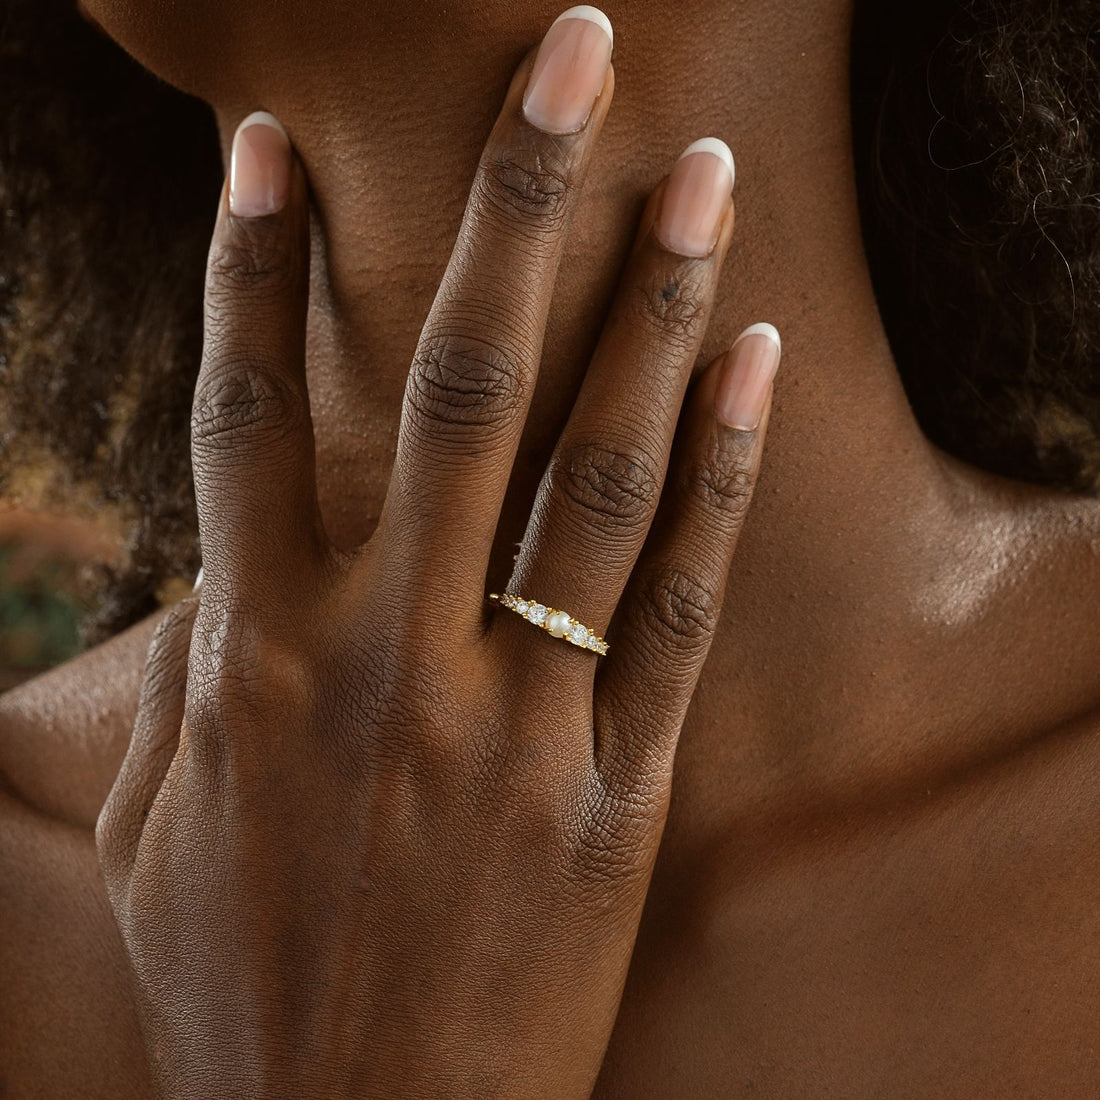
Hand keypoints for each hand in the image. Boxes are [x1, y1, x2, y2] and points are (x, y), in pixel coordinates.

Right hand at [97, 10, 779, 1097]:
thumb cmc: (243, 984)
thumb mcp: (164, 818)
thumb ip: (192, 673)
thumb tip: (214, 561)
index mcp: (254, 662)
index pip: (240, 416)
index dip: (246, 270)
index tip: (263, 146)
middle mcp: (382, 662)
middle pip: (448, 386)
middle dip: (508, 208)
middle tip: (569, 63)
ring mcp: (509, 722)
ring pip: (588, 472)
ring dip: (646, 307)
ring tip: (695, 175)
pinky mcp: (612, 793)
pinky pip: (677, 607)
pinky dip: (717, 477)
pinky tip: (751, 362)